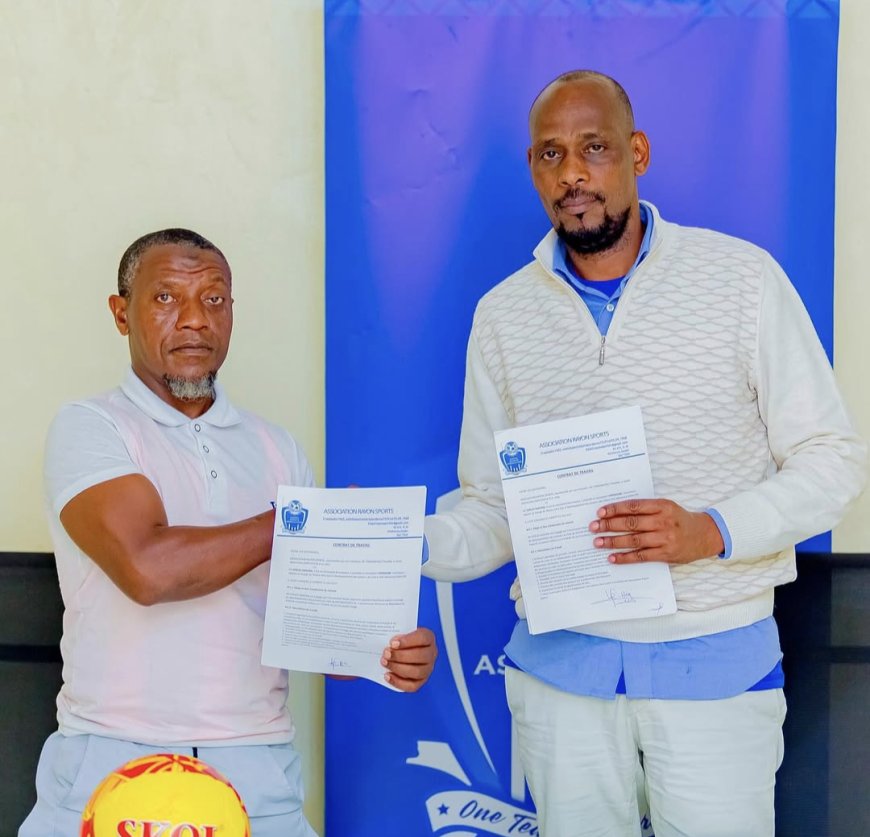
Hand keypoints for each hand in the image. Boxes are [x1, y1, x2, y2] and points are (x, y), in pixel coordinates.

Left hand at [381, 627, 437, 691]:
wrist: (401, 648)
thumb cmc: (401, 638)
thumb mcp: (400, 631)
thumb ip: (396, 634)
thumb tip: (388, 644)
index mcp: (428, 637)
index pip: (423, 638)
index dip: (408, 641)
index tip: (392, 643)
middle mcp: (432, 653)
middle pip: (420, 656)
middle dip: (400, 656)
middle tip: (386, 653)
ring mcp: (428, 669)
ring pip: (417, 672)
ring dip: (398, 668)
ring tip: (384, 662)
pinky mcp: (421, 681)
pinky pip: (412, 686)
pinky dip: (398, 682)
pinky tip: (387, 675)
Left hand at [589, 499, 723, 564]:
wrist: (705, 535)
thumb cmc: (680, 519)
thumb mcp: (666, 507)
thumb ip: (645, 509)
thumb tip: (615, 514)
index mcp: (662, 506)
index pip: (633, 506)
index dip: (615, 509)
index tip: (600, 512)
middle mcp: (663, 521)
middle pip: (631, 523)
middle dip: (609, 525)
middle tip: (593, 527)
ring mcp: (665, 539)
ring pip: (634, 540)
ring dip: (613, 541)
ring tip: (598, 542)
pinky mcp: (666, 554)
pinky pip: (641, 556)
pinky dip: (625, 557)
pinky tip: (613, 558)